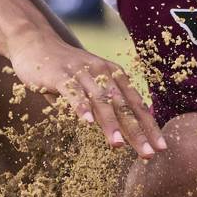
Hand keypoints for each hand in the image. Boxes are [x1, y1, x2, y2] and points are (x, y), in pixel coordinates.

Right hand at [8, 33, 165, 158]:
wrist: (36, 43)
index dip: (149, 127)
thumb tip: (123, 133)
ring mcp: (82, 73)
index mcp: (115, 76)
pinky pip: (72, 92)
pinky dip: (80, 107)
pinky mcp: (60, 74)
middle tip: (147, 154)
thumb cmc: (67, 70)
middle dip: (137, 131)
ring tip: (119, 145)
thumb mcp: (91, 86)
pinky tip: (86, 123)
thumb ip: (105, 107)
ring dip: (110, 124)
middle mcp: (103, 73)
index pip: (136, 105)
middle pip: (124, 106)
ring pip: (100, 101)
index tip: (161, 148)